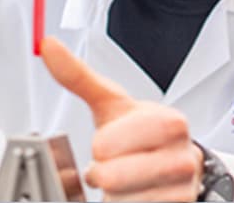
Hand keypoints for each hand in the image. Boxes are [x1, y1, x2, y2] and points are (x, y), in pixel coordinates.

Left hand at [40, 36, 203, 201]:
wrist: (170, 158)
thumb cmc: (137, 130)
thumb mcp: (110, 103)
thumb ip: (77, 76)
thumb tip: (49, 46)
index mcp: (169, 123)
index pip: (107, 145)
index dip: (100, 146)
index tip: (112, 140)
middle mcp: (183, 157)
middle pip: (112, 177)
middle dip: (103, 173)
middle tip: (115, 162)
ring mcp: (184, 187)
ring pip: (120, 200)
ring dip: (113, 193)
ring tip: (125, 177)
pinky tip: (134, 193)